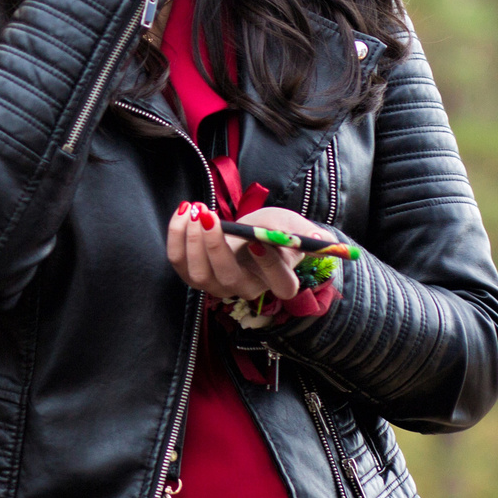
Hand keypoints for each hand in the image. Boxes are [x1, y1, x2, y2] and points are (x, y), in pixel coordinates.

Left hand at [167, 203, 330, 303]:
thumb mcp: (291, 225)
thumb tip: (321, 238)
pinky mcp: (195, 275)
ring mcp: (218, 286)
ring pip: (199, 274)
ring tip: (195, 209)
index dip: (268, 265)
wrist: (250, 232)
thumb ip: (304, 232)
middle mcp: (247, 288)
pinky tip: (184, 212)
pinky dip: (176, 236)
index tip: (256, 240)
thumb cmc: (274, 229)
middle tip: (209, 216)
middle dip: (215, 247)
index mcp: (279, 280)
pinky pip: (179, 262)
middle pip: (229, 279)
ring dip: (191, 240)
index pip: (279, 284)